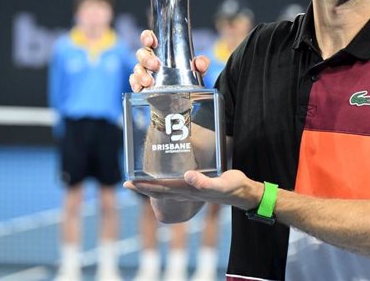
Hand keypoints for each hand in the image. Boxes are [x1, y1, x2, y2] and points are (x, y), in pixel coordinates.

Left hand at [124, 169, 263, 210]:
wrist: (243, 193)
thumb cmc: (233, 186)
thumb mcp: (222, 182)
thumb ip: (205, 181)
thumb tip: (187, 176)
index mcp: (189, 190)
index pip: (161, 189)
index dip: (145, 186)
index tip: (129, 182)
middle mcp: (186, 192)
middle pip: (159, 192)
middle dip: (142, 188)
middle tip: (126, 183)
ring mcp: (190, 192)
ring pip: (165, 191)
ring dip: (151, 187)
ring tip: (139, 182)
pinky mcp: (196, 188)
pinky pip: (175, 188)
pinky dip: (164, 185)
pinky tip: (164, 181)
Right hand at [129, 30, 210, 91]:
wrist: (185, 96)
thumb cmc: (188, 76)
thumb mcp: (198, 69)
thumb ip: (202, 63)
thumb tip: (199, 63)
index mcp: (161, 50)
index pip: (149, 39)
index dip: (147, 37)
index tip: (150, 41)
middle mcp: (150, 59)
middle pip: (141, 54)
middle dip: (146, 58)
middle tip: (155, 65)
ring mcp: (145, 72)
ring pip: (137, 68)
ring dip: (141, 74)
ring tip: (149, 82)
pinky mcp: (142, 85)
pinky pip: (134, 82)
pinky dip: (135, 84)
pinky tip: (139, 88)